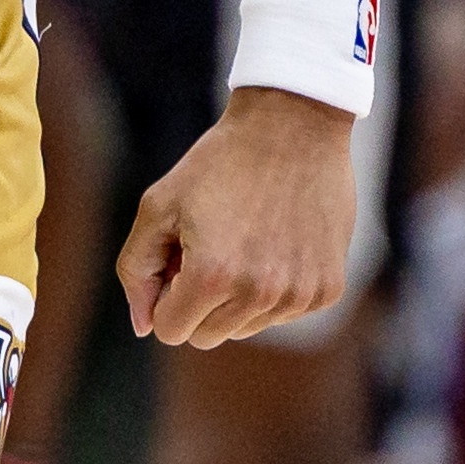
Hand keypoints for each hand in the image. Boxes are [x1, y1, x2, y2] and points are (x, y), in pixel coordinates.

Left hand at [116, 87, 356, 345]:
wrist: (293, 127)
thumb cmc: (218, 163)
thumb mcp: (159, 205)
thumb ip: (137, 270)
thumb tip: (144, 328)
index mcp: (211, 277)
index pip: (169, 330)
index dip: (165, 294)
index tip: (178, 258)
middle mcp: (259, 296)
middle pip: (207, 336)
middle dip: (198, 299)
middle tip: (209, 246)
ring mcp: (298, 296)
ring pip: (246, 328)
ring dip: (237, 295)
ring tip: (244, 238)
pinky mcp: (327, 290)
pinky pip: (283, 312)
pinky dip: (273, 288)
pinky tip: (276, 240)